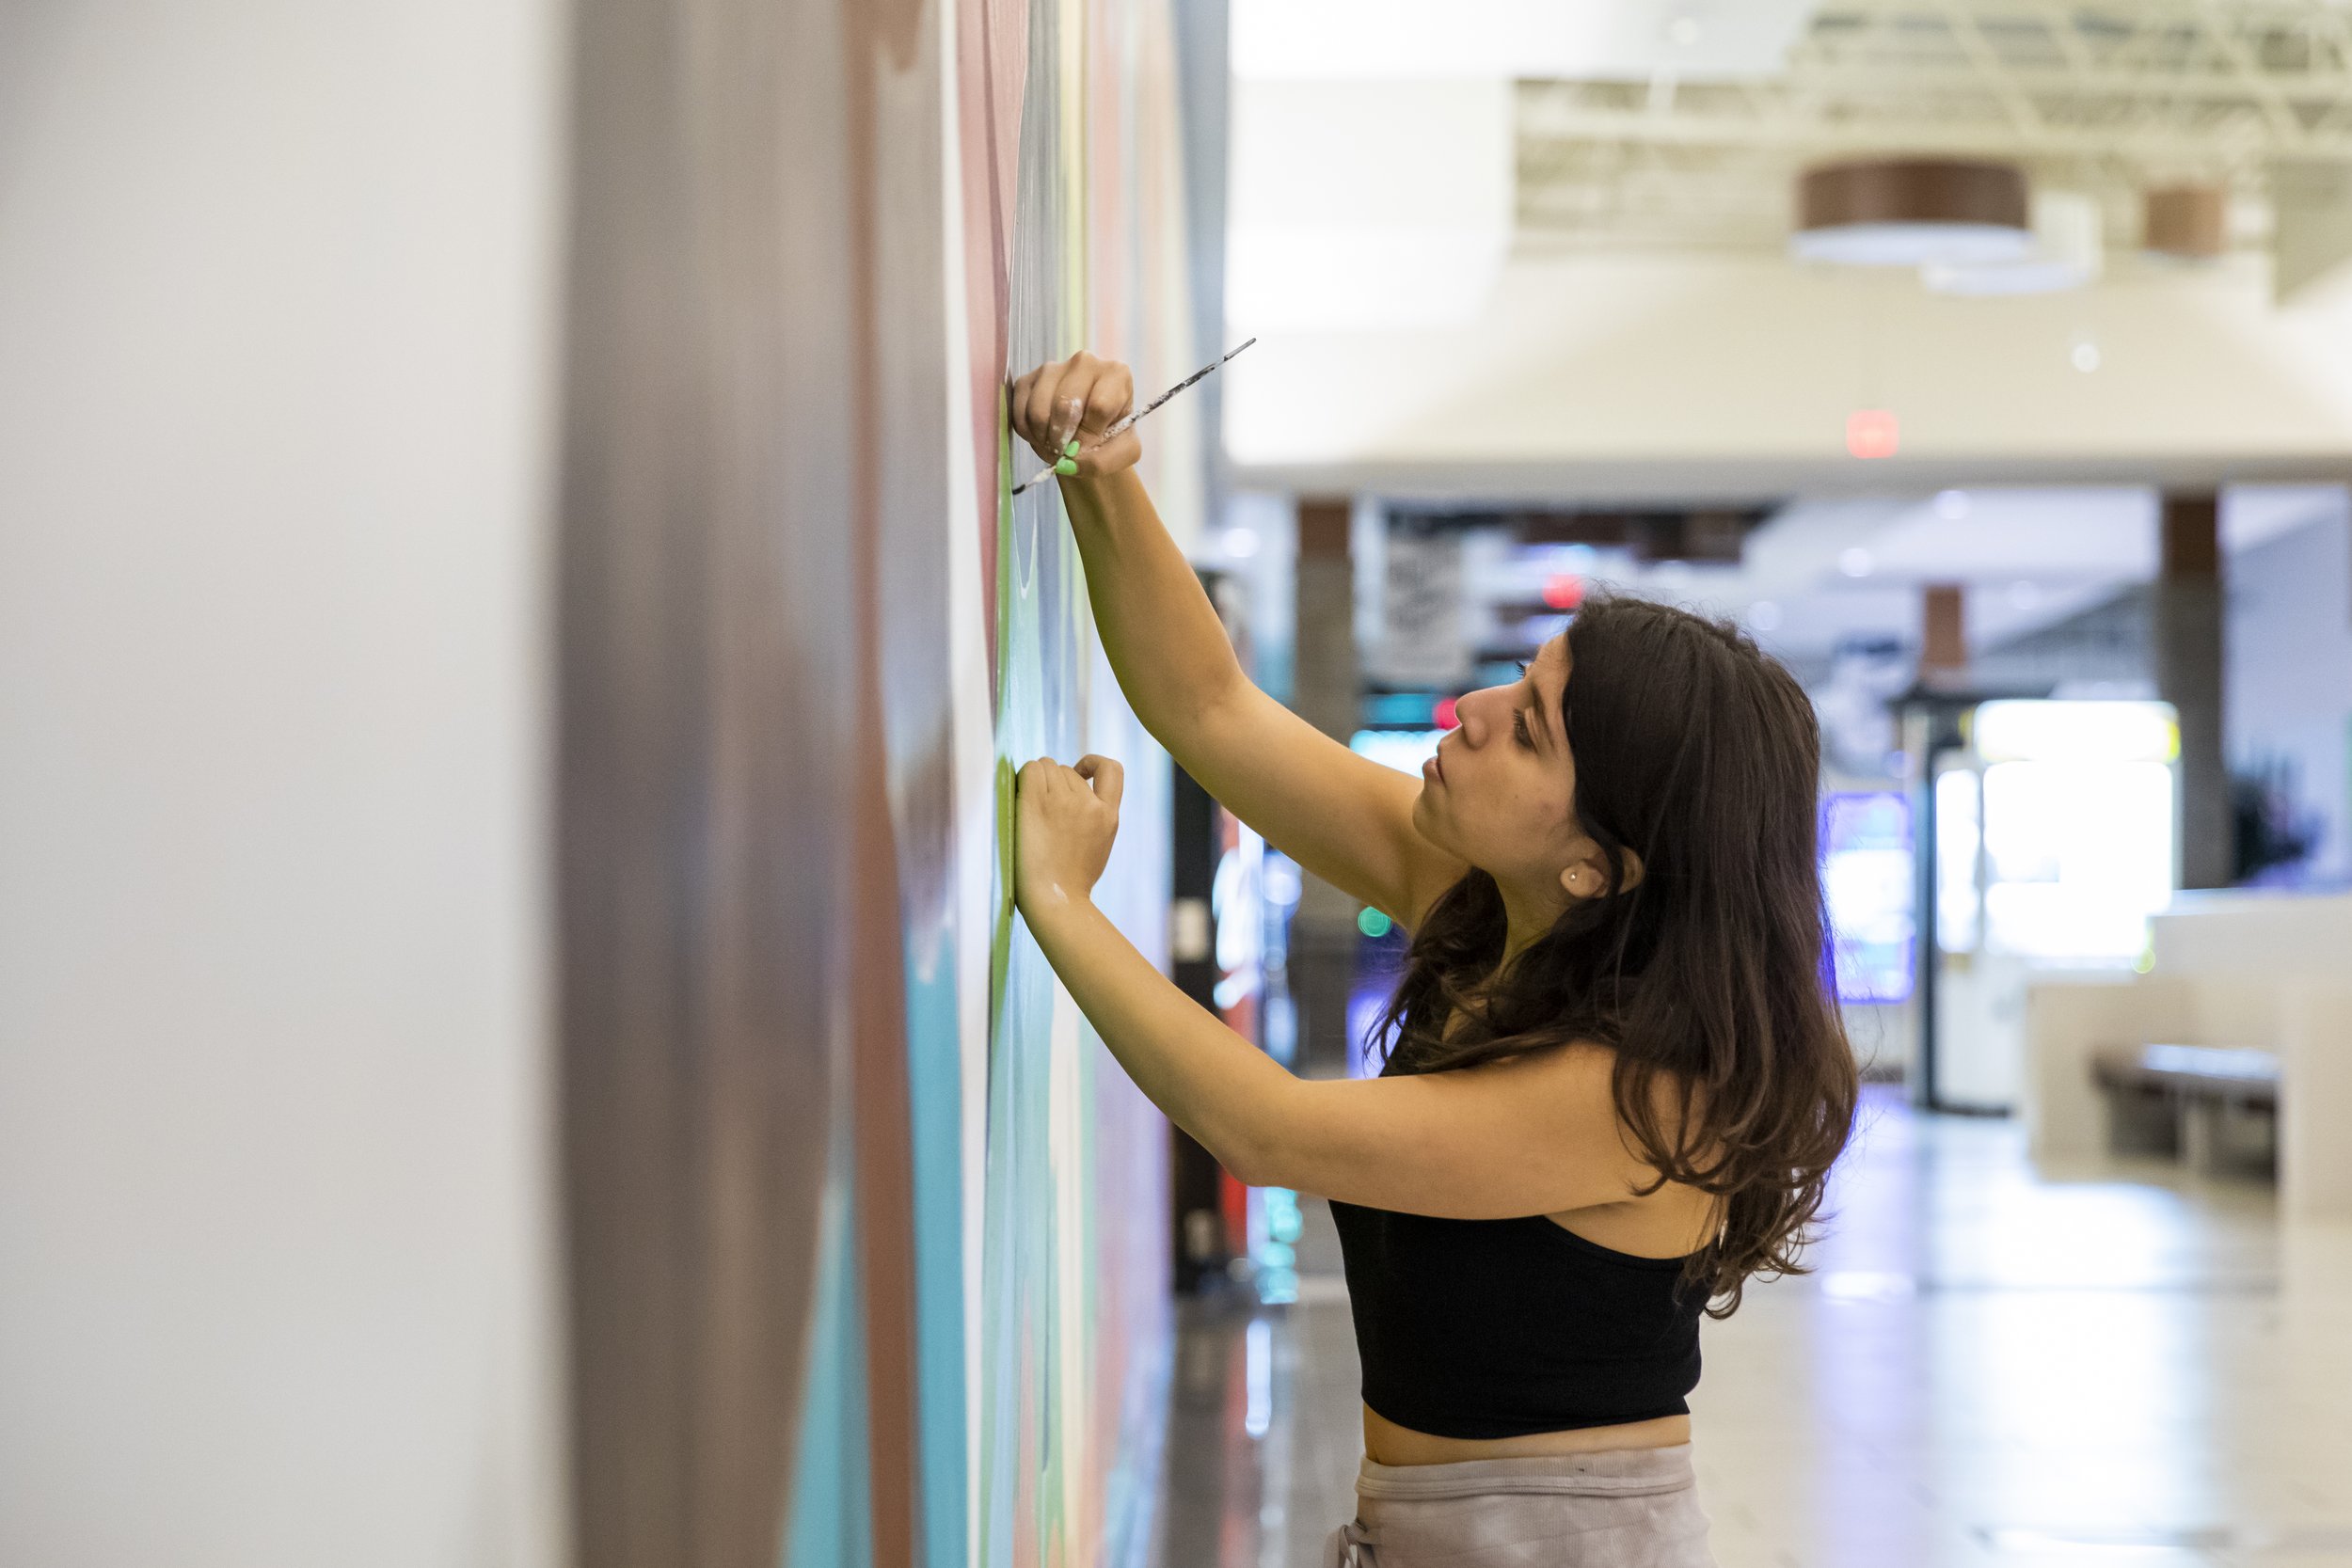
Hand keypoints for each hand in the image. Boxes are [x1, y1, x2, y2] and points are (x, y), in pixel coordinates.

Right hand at [1009, 352, 1141, 481]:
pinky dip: (1029, 434)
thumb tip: (1070, 461)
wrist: (1088, 436)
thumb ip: (1103, 460)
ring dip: (1044, 439)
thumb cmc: (1110, 438)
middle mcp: (1085, 363)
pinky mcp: (1026, 380)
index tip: (1086, 447)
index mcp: (1117, 374)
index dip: (1089, 435)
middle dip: (1062, 439)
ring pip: (1038, 411)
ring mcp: (1052, 369)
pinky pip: (1019, 413)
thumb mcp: (1124, 453)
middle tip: (1065, 451)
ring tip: (1054, 447)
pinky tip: (1042, 436)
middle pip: (1064, 405)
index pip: (1098, 406)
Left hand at [1014, 754, 1123, 917]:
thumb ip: (1093, 822)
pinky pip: (1029, 770)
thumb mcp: (1097, 848)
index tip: (1080, 775)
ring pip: (1046, 767)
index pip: (1112, 769)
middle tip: (1039, 811)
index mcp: (1109, 817)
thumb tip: (1074, 800)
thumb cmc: (1069, 885)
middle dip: (1053, 782)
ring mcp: (1064, 801)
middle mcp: (1090, 804)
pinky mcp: (1038, 802)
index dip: (1092, 764)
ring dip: (1035, 781)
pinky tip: (1017, 796)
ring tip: (1026, 811)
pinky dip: (1022, 778)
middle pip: (1066, 770)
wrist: (1054, 901)